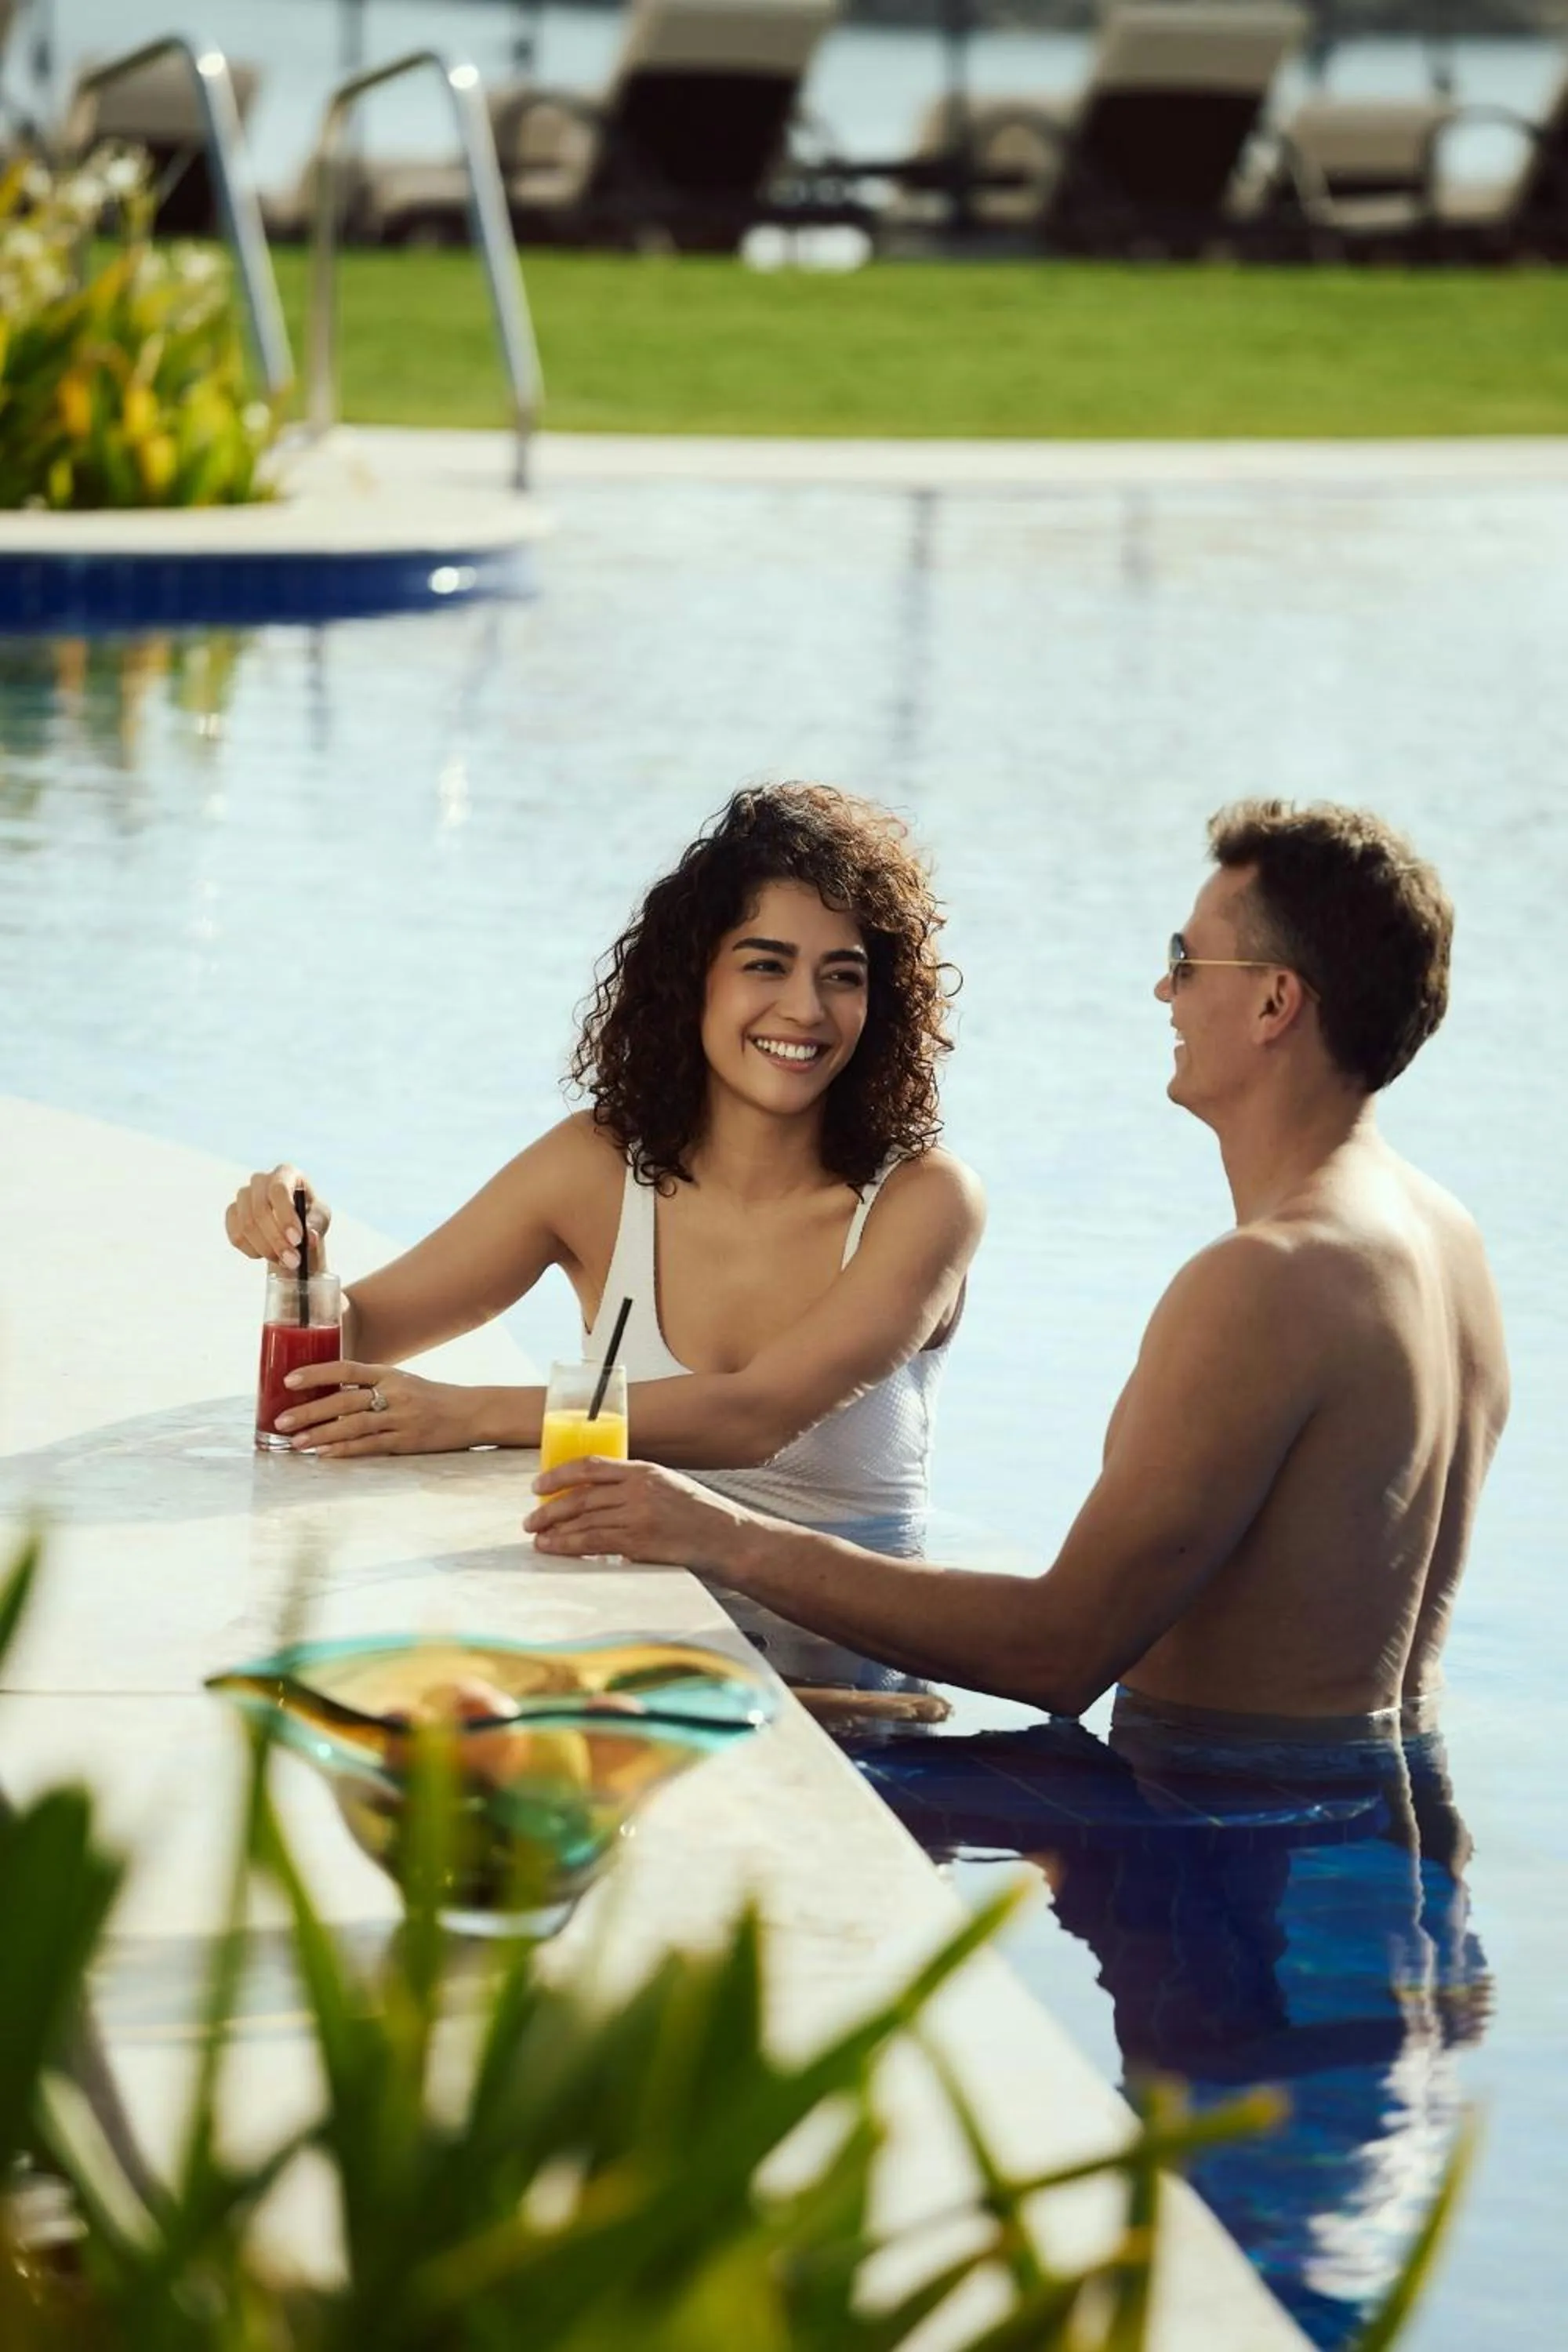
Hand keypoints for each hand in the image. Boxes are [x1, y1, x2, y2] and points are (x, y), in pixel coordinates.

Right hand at [226, 1164, 330, 1270]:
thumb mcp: (320, 1218)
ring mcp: (243, 1196)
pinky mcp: (232, 1214)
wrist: (293, 1230)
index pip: (278, 1189)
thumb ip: (316, 1224)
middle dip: (277, 1240)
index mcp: (285, 1173)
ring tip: (284, 1261)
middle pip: (260, 1209)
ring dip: (266, 1249)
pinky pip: (236, 1236)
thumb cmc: (309, 1217)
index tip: (297, 1240)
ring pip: (247, 1225)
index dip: (285, 1216)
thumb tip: (309, 1235)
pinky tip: (267, 1254)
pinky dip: (253, 1251)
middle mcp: (261, 1180)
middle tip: (293, 1260)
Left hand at [276, 1361, 478, 1455]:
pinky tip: (325, 1454)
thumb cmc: (429, 1397)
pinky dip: (345, 1450)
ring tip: (296, 1442)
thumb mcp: (401, 1382)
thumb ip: (369, 1385)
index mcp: (389, 1374)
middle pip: (345, 1400)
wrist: (471, 1412)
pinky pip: (370, 1446)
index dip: (317, 1373)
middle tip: (281, 1419)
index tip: (289, 1380)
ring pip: (354, 1426)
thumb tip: (327, 1393)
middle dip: (310, 1410)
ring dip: (321, 1434)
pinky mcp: (407, 1442)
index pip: (347, 1368)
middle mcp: (394, 1393)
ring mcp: (401, 1419)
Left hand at [526, 1458, 749, 1573]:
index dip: (559, 1474)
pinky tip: (555, 1549)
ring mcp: (638, 1515)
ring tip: (537, 1537)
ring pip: (583, 1520)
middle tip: (530, 1518)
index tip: (539, 1484)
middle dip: (550, 1507)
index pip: (591, 1466)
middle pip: (581, 1495)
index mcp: (644, 1470)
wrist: (730, 1539)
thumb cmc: (701, 1516)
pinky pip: (593, 1542)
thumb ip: (636, 1487)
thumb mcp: (669, 1487)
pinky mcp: (639, 1541)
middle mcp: (638, 1489)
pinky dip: (569, 1546)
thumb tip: (599, 1499)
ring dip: (554, 1530)